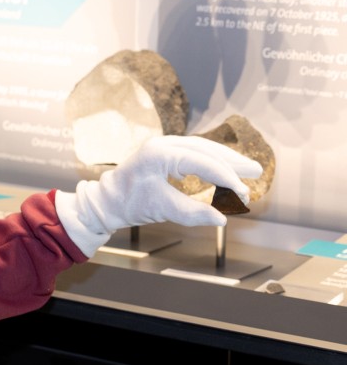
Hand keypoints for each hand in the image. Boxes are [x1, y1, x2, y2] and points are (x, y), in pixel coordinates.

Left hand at [56, 135, 262, 255]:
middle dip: (232, 162)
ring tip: (249, 169)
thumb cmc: (130, 204)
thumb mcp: (162, 209)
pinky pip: (195, 153)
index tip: (243, 193)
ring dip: (226, 159)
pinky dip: (213, 161)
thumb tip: (223, 220)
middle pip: (206, 149)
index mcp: (159, 154)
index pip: (201, 161)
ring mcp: (164, 146)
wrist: (107, 200)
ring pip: (202, 148)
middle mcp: (163, 144)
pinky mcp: (165, 153)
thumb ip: (193, 213)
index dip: (225, 177)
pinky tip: (227, 169)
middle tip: (256, 172)